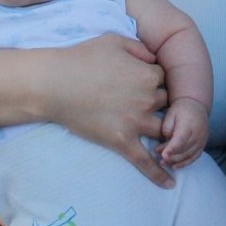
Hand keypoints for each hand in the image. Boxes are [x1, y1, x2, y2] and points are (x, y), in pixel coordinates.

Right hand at [50, 34, 172, 186]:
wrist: (54, 83)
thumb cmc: (82, 58)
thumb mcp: (115, 41)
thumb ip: (140, 47)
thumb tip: (154, 58)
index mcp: (148, 75)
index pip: (164, 78)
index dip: (153, 79)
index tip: (140, 81)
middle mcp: (147, 99)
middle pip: (166, 104)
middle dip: (158, 103)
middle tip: (142, 103)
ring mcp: (136, 122)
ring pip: (163, 130)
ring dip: (166, 133)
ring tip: (168, 140)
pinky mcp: (121, 141)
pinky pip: (145, 161)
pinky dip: (159, 174)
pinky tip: (170, 184)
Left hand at [157, 97, 208, 167]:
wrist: (196, 105)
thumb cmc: (179, 110)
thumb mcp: (170, 115)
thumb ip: (167, 129)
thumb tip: (166, 143)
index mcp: (188, 123)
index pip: (180, 139)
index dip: (172, 148)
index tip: (163, 155)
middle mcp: (198, 132)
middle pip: (185, 149)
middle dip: (172, 157)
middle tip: (160, 160)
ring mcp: (202, 139)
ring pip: (189, 155)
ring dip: (176, 161)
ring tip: (163, 163)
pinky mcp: (203, 144)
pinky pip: (195, 157)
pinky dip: (185, 163)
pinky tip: (175, 166)